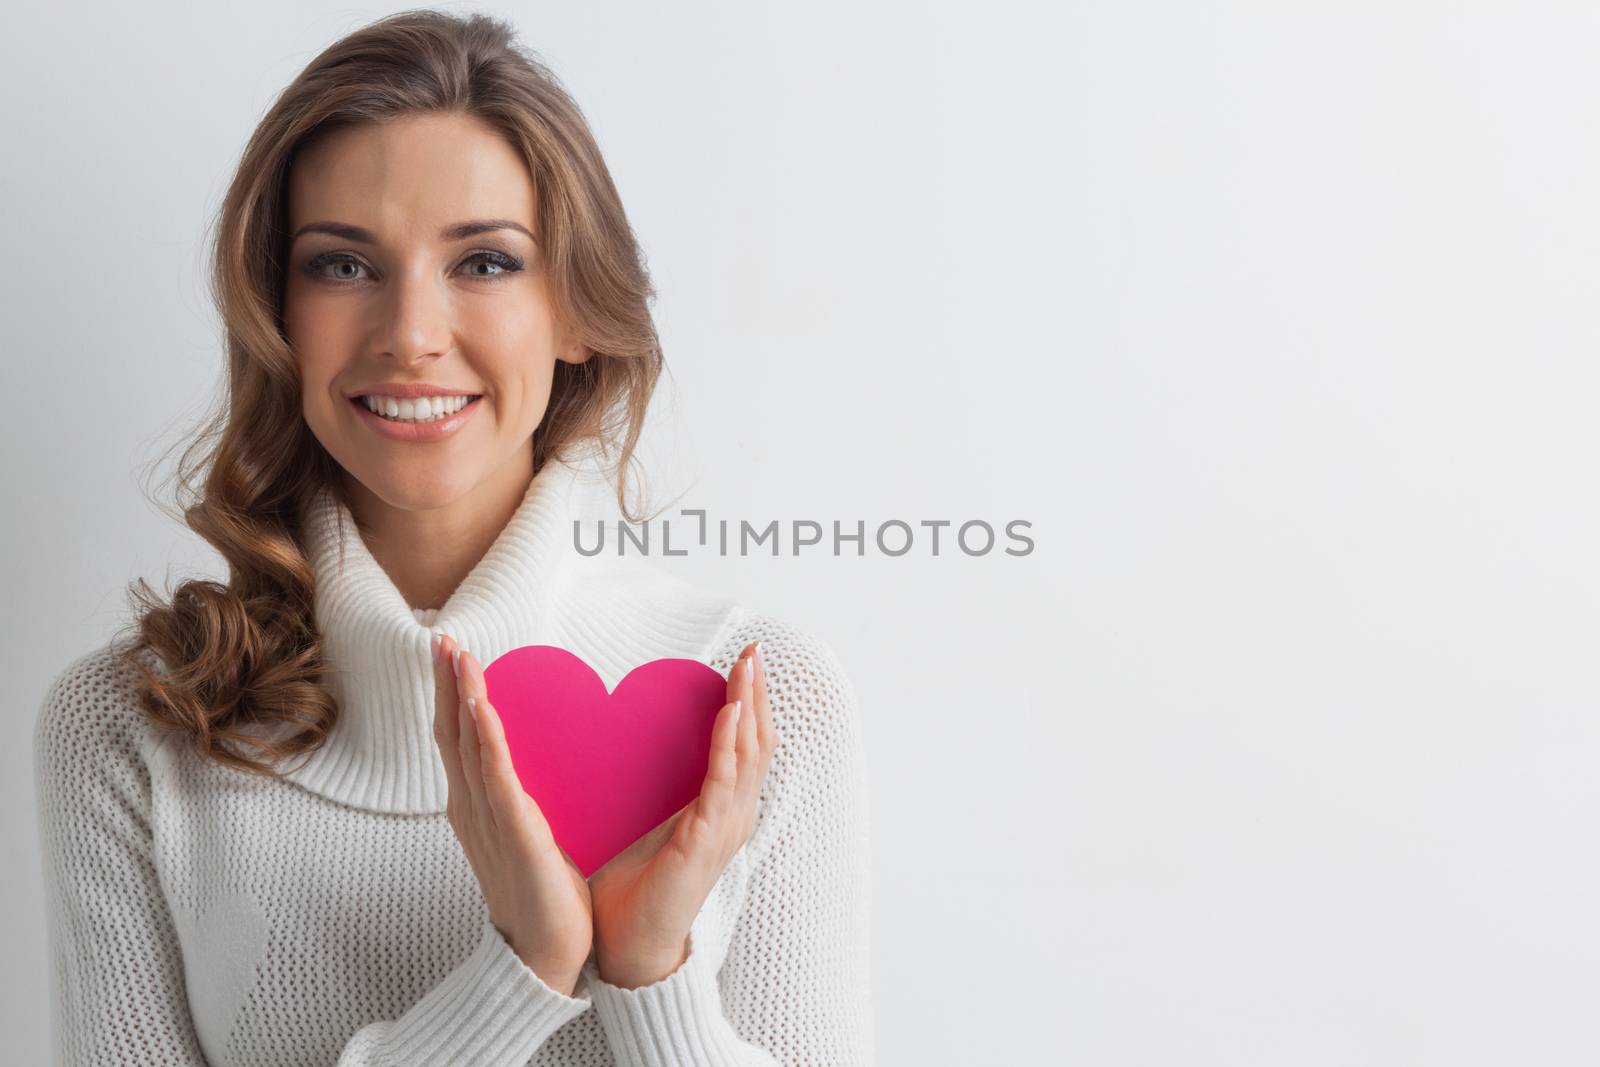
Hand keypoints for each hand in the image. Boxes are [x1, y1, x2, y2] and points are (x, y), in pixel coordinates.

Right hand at [431, 631, 593, 995]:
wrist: (544, 954)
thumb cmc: (544, 896)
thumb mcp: (528, 834)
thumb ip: (522, 799)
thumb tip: (534, 766)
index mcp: (477, 806)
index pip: (458, 739)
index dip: (453, 694)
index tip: (451, 652)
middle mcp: (472, 808)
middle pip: (452, 733)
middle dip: (447, 684)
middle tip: (442, 639)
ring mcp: (487, 819)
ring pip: (467, 746)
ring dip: (461, 696)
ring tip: (456, 655)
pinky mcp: (512, 832)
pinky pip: (496, 777)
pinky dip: (485, 739)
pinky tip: (480, 707)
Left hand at [586, 641, 775, 987]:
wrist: (631, 947)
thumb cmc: (637, 889)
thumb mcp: (653, 822)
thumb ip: (660, 787)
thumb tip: (639, 745)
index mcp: (724, 810)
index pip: (748, 744)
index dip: (750, 701)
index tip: (744, 660)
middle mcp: (735, 815)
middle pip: (760, 741)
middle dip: (758, 692)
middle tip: (754, 650)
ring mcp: (726, 828)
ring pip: (751, 754)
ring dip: (750, 705)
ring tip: (747, 667)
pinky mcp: (706, 840)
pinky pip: (724, 782)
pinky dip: (729, 743)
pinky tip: (729, 712)